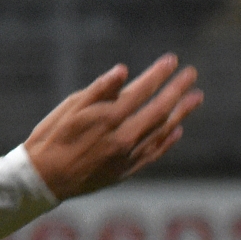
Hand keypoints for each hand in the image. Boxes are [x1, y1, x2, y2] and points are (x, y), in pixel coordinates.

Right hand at [24, 55, 202, 199]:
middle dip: (177, 89)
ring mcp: (128, 155)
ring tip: (196, 97)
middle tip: (192, 73)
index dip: (157, 74)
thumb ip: (98, 90)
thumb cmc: (51, 138)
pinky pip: (155, 152)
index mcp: (107, 118)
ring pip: (162, 131)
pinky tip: (177, 129)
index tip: (172, 60)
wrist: (44, 179)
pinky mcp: (127, 170)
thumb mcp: (68, 108)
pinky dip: (168, 140)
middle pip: (159, 109)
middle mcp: (123, 137)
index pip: (141, 91)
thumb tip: (123, 70)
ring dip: (181, 112)